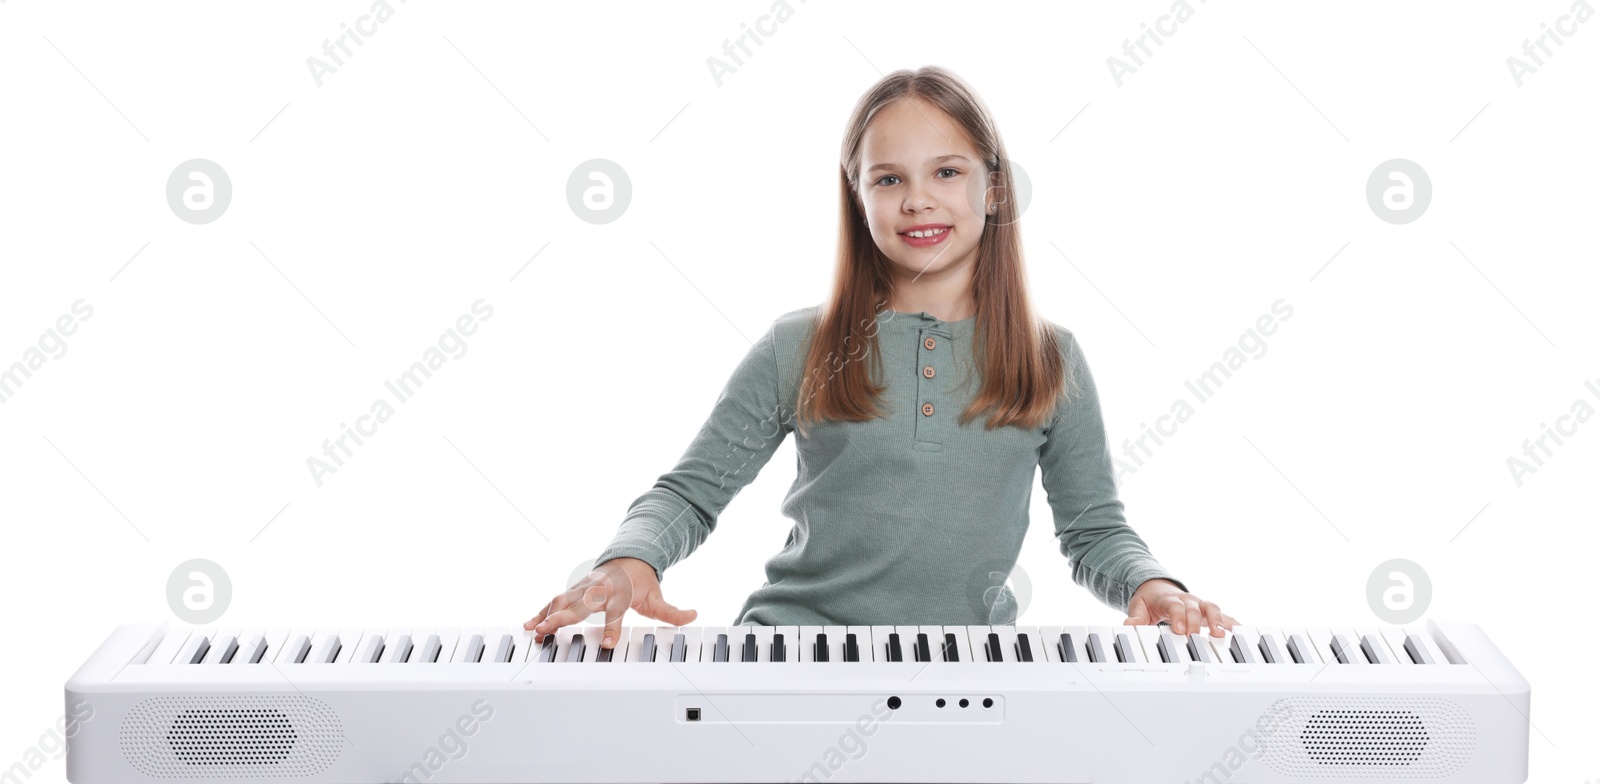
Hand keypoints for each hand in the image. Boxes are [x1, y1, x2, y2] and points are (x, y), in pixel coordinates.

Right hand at [523, 557, 696, 648]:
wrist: (630, 556)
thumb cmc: (642, 580)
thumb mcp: (658, 596)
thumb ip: (672, 612)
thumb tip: (694, 615)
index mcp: (619, 593)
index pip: (614, 613)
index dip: (611, 628)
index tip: (606, 643)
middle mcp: (599, 589)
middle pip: (580, 605)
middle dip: (563, 617)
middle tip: (547, 630)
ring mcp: (584, 588)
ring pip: (561, 600)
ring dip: (546, 614)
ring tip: (532, 630)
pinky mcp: (574, 589)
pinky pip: (555, 600)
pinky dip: (541, 611)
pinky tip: (529, 624)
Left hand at [1123, 578, 1239, 636]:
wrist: (1157, 587)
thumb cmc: (1149, 600)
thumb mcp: (1138, 607)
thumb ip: (1136, 617)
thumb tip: (1129, 624)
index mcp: (1169, 599)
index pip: (1175, 605)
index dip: (1178, 616)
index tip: (1179, 629)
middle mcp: (1187, 600)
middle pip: (1194, 609)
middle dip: (1196, 623)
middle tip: (1195, 638)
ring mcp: (1199, 604)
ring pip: (1211, 608)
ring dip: (1218, 621)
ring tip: (1221, 635)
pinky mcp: (1208, 611)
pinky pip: (1223, 615)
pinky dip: (1233, 623)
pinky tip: (1242, 633)